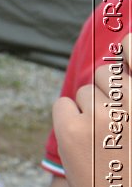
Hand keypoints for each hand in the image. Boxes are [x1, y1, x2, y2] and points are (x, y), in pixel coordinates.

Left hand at [55, 59, 127, 186]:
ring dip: (87, 108)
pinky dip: (67, 117)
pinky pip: (62, 104)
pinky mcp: (73, 130)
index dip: (127, 48)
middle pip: (105, 75)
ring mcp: (102, 116)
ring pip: (83, 91)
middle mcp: (130, 103)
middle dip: (104, 92)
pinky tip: (80, 137)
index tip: (124, 51)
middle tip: (110, 120)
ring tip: (101, 137)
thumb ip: (129, 103)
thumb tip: (113, 65)